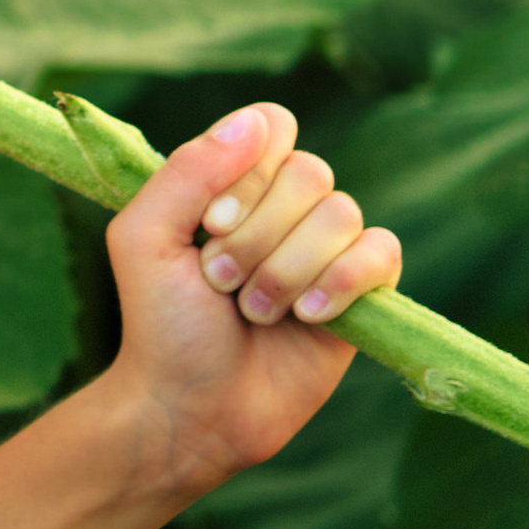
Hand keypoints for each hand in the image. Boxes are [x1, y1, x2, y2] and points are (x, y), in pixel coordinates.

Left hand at [98, 102, 401, 505]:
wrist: (190, 408)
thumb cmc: (161, 323)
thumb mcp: (145, 238)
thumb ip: (189, 170)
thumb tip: (255, 121)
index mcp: (234, 182)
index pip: (272, 127)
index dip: (249, 169)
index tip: (210, 220)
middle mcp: (286, 208)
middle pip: (309, 172)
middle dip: (257, 235)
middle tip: (220, 282)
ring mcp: (327, 249)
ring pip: (342, 215)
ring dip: (287, 269)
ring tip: (254, 311)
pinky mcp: (363, 294)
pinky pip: (383, 253)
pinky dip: (341, 283)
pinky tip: (306, 318)